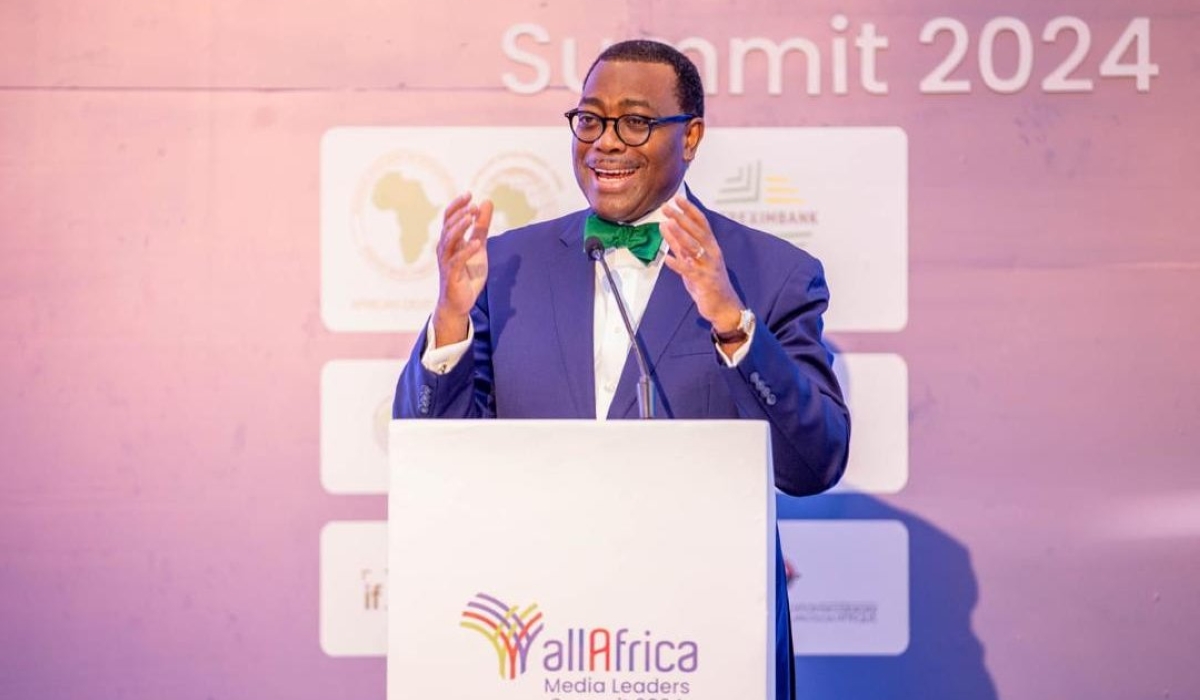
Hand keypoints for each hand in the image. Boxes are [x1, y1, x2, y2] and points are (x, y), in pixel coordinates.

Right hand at [432, 192, 491, 345]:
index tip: (469, 194)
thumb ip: (482, 226)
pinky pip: (457, 260)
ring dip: (460, 228)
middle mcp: (445, 249)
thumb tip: (486, 202)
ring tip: (471, 218)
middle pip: (448, 227)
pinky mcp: (452, 275)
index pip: (449, 218)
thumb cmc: (467, 273)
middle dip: (460, 215)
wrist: (460, 302)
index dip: (457, 206)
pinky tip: (476, 243)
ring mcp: (447, 262)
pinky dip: (466, 250)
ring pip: (449, 241)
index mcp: (450, 240)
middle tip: (472, 206)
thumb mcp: (479, 246)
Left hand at [660, 195, 744, 341]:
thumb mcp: (692, 260)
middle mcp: (712, 253)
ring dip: (680, 235)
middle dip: (681, 218)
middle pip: (696, 231)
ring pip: (694, 247)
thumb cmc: (707, 282)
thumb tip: (666, 226)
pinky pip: (689, 270)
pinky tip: (667, 258)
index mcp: (711, 246)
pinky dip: (678, 264)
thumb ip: (679, 244)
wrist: (724, 307)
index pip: (701, 223)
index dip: (690, 210)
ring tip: (667, 224)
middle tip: (667, 207)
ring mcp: (709, 266)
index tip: (678, 198)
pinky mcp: (704, 281)